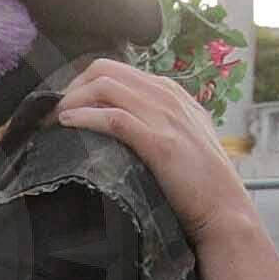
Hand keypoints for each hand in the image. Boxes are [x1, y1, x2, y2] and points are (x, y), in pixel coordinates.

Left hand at [51, 60, 260, 232]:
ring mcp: (164, 117)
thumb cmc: (200, 182)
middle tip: (53, 113)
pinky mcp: (159, 142)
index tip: (65, 106)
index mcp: (171, 93)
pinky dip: (84, 117)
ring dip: (71, 100)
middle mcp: (167, 96)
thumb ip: (157, 122)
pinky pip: (113, 117)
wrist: (224, 209)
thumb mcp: (182, 137)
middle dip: (71, 87)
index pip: (115, 70)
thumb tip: (120, 121)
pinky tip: (67, 125)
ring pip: (104, 87)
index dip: (82, 84)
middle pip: (103, 71)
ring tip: (53, 121)